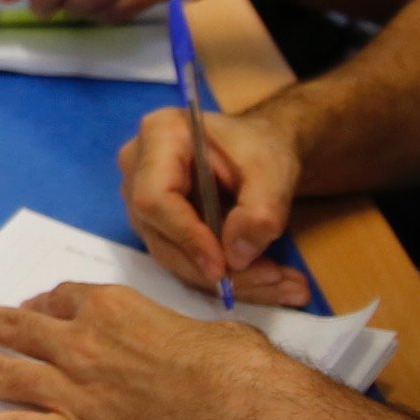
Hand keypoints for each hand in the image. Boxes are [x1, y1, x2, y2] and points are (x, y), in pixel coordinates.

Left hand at [0, 281, 315, 419]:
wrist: (242, 406)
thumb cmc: (230, 366)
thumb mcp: (192, 321)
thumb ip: (154, 324)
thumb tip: (145, 338)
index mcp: (108, 309)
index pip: (57, 300)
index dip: (35, 306)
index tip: (21, 311)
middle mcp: (78, 344)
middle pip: (7, 326)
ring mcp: (72, 392)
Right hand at [119, 98, 308, 298]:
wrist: (259, 148)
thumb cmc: (261, 147)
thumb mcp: (274, 171)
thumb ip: (260, 210)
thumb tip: (236, 258)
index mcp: (158, 135)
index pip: (155, 198)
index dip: (186, 236)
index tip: (226, 266)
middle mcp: (137, 168)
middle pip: (160, 233)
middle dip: (214, 267)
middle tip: (273, 280)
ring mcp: (141, 198)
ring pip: (172, 254)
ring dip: (226, 278)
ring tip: (283, 284)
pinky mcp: (157, 224)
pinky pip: (182, 259)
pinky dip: (224, 275)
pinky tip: (265, 280)